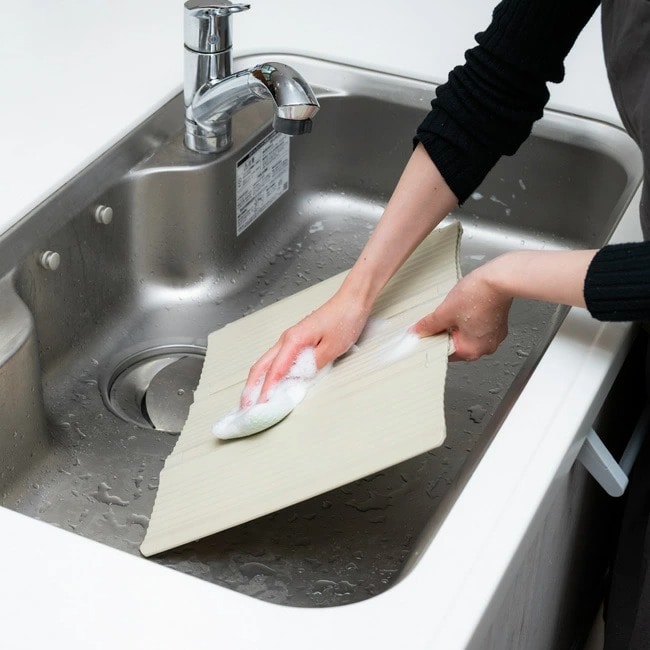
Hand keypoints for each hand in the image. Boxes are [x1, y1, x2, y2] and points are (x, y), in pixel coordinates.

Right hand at [241, 291, 370, 406]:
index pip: (275, 370)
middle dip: (251, 387)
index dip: (266, 389)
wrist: (351, 302)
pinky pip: (276, 359)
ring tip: (252, 398)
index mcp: (293, 340)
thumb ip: (313, 365)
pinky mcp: (296, 341)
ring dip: (257, 381)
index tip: (261, 405)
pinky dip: (268, 373)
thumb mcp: (331, 348)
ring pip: (266, 362)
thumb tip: (299, 379)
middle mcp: (286, 339)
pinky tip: (268, 383)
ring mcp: (290, 339)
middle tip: (245, 406)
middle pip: (261, 365)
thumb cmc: (344, 320)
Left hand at [411, 248, 595, 360]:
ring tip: (454, 311)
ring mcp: (494, 336)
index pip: (445, 353)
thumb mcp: (445, 311)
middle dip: (445, 332)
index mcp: (473, 349)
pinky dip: (468, 320)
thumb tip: (418, 331)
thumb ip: (429, 325)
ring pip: (467, 335)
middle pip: (457, 344)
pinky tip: (464, 308)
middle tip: (439, 319)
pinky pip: (477, 327)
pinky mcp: (497, 324)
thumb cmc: (479, 295)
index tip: (426, 334)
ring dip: (457, 325)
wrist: (500, 278)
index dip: (433, 341)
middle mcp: (486, 346)